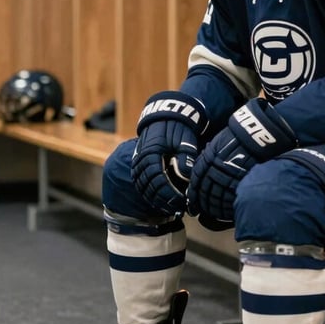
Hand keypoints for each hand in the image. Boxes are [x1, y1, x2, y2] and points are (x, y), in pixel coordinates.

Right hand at [131, 91, 208, 214]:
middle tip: (178, 208)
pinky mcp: (139, 161)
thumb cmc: (179, 128)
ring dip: (155, 198)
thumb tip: (186, 176)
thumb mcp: (185, 140)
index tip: (181, 202)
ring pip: (142, 185)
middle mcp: (141, 158)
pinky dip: (148, 192)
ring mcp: (138, 160)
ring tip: (170, 207)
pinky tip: (160, 199)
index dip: (169, 194)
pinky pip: (139, 181)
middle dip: (162, 200)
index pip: (157, 180)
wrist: (167, 114)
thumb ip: (186, 157)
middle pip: (148, 186)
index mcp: (151, 153)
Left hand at [187, 98, 295, 222]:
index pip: (196, 181)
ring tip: (213, 213)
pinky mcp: (241, 181)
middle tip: (201, 210)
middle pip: (205, 191)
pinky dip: (227, 207)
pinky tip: (225, 211)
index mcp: (207, 159)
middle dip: (202, 203)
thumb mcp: (217, 143)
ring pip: (217, 197)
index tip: (192, 202)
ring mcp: (229, 176)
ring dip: (213, 207)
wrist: (255, 133)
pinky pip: (231, 198)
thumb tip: (200, 175)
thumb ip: (207, 159)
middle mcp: (215, 168)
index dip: (193, 194)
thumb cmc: (236, 137)